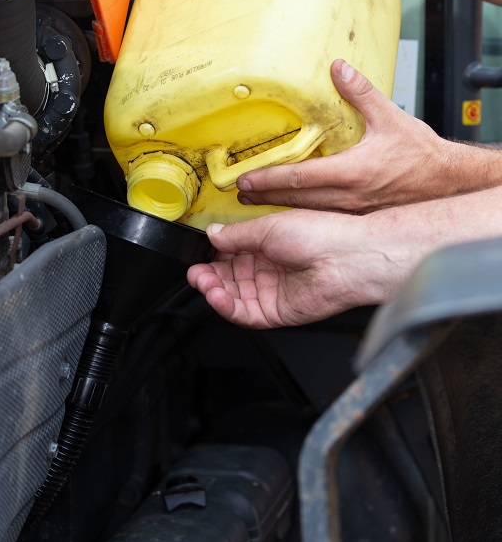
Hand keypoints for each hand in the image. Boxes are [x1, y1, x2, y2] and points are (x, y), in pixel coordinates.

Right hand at [187, 209, 412, 327]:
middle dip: (209, 276)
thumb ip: (236, 234)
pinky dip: (228, 307)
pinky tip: (217, 296)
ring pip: (234, 297)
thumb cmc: (321, 234)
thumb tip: (212, 233)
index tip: (197, 254)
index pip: (230, 253)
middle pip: (229, 278)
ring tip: (203, 283)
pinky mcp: (277, 312)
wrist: (347, 257)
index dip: (212, 255)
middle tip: (195, 272)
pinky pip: (246, 314)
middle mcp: (269, 268)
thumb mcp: (267, 227)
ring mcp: (273, 291)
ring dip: (215, 291)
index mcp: (267, 244)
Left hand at [236, 59, 449, 212]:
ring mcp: (352, 209)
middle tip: (239, 192)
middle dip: (263, 196)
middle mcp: (348, 195)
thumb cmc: (421, 155)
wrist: (446, 182)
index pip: (300, 177)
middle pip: (295, 199)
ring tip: (254, 201)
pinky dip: (300, 213)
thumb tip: (338, 69)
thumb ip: (361, 92)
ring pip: (306, 211)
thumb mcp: (390, 117)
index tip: (246, 179)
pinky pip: (322, 216)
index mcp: (352, 171)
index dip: (269, 178)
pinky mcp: (358, 215)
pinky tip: (289, 208)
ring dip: (278, 206)